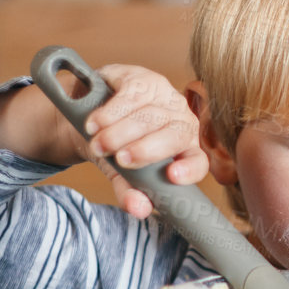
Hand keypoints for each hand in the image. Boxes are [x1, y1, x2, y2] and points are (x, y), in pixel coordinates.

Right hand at [69, 65, 208, 218]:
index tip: (172, 176)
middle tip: (121, 159)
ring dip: (122, 131)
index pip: (198, 161)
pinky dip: (111, 111)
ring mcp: (165, 97)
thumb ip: (131, 191)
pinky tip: (95, 122)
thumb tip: (138, 210)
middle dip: (147, 149)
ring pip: (150, 115)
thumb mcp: (121, 174)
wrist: (90, 117)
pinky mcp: (143, 79)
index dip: (189, 169)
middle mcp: (182, 121)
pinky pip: (133, 94)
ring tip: (99, 143)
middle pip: (176, 134)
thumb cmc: (115, 149)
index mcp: (185, 149)